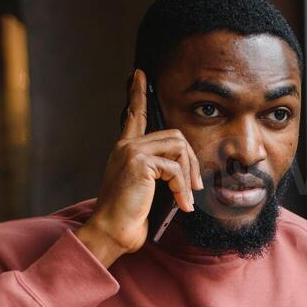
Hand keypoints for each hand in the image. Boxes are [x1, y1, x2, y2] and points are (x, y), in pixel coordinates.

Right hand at [76, 68, 202, 266]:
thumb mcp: (145, 190)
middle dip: (191, 160)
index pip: (133, 116)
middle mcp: (126, 146)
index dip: (137, 94)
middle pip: (174, 135)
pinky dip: (182, 188)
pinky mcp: (138, 163)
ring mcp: (131, 152)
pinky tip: (181, 205)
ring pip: (178, 147)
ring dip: (188, 175)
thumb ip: (158, 174)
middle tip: (195, 186)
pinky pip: (175, 168)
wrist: (111, 232)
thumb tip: (184, 173)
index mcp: (124, 150)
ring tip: (186, 198)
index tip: (139, 74)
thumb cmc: (128, 217)